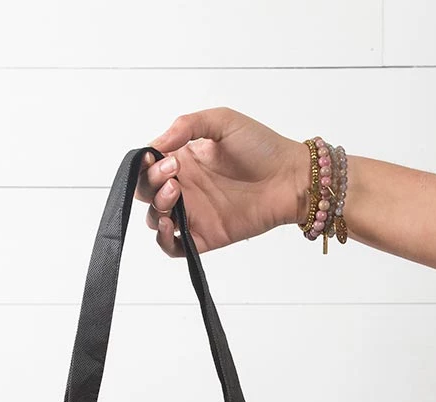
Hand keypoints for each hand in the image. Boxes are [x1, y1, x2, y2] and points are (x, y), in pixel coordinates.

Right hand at [136, 107, 308, 255]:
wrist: (291, 178)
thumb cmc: (262, 147)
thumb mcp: (222, 121)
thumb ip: (187, 125)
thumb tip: (156, 143)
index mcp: (185, 160)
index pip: (149, 166)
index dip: (144, 164)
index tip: (154, 157)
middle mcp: (186, 187)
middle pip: (147, 193)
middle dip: (150, 183)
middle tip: (173, 172)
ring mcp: (194, 213)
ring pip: (155, 218)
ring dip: (156, 206)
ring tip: (176, 192)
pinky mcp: (204, 236)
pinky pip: (172, 247)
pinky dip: (162, 239)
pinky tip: (170, 223)